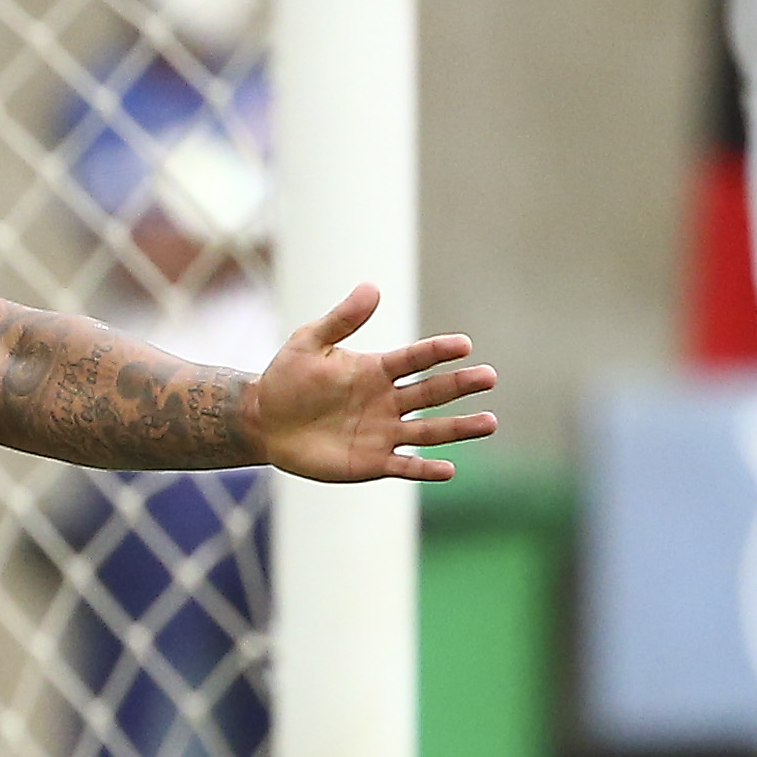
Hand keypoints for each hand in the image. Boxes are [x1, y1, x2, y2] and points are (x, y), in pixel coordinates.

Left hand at [253, 282, 499, 482]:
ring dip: (459, 428)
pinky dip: (426, 469)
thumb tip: (371, 287)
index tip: (464, 345)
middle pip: (431, 392)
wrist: (266, 421)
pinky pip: (405, 467)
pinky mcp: (372, 462)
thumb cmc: (288, 377)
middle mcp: (388, 400)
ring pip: (429, 430)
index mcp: (377, 369)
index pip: (415, 359)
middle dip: (460, 385)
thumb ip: (341, 320)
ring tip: (490, 422)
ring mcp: (383, 432)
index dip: (438, 352)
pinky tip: (449, 469)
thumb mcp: (309, 342)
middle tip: (489, 377)